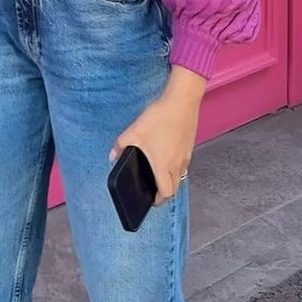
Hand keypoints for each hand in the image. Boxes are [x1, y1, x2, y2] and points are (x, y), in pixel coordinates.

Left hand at [110, 67, 205, 204]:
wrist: (182, 101)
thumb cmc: (159, 118)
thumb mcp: (134, 131)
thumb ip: (120, 145)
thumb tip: (111, 157)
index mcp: (163, 166)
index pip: (165, 194)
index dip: (157, 200)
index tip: (149, 199)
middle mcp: (177, 165)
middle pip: (174, 188)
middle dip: (164, 192)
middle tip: (153, 187)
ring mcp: (186, 155)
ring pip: (179, 176)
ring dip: (170, 178)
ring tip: (158, 170)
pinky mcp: (190, 145)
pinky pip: (183, 163)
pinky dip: (175, 165)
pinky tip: (166, 152)